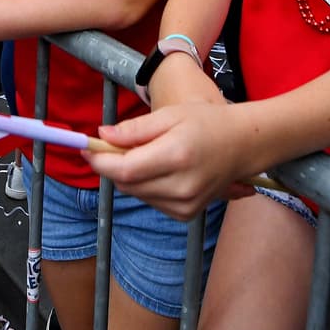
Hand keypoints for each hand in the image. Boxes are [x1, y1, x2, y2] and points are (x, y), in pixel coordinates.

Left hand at [85, 102, 255, 220]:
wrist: (243, 145)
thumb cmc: (207, 123)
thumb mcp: (170, 116)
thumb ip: (135, 129)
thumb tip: (102, 136)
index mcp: (176, 156)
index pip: (125, 170)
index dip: (100, 162)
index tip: (86, 148)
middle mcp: (181, 186)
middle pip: (127, 184)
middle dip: (112, 166)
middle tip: (111, 146)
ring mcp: (185, 204)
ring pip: (137, 194)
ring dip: (129, 176)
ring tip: (144, 154)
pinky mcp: (186, 214)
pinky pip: (151, 200)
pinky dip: (145, 186)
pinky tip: (158, 169)